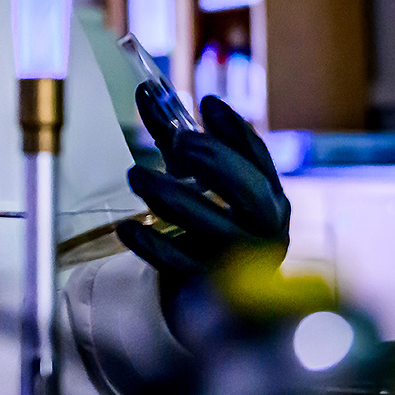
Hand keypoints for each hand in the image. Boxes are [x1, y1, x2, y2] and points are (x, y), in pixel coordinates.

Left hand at [116, 93, 289, 286]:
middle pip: (250, 191)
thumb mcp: (193, 180)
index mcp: (268, 199)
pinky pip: (181, 263)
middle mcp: (265, 230)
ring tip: (135, 175)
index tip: (208, 102)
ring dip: (172, 197)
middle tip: (178, 143)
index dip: (236, 130)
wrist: (206, 302)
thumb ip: (174, 138)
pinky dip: (152, 245)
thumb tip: (145, 92)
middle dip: (215, 161)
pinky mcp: (212, 289)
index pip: (259, 159)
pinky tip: (126, 228)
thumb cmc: (202, 227)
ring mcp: (241, 262)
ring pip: (213, 226)